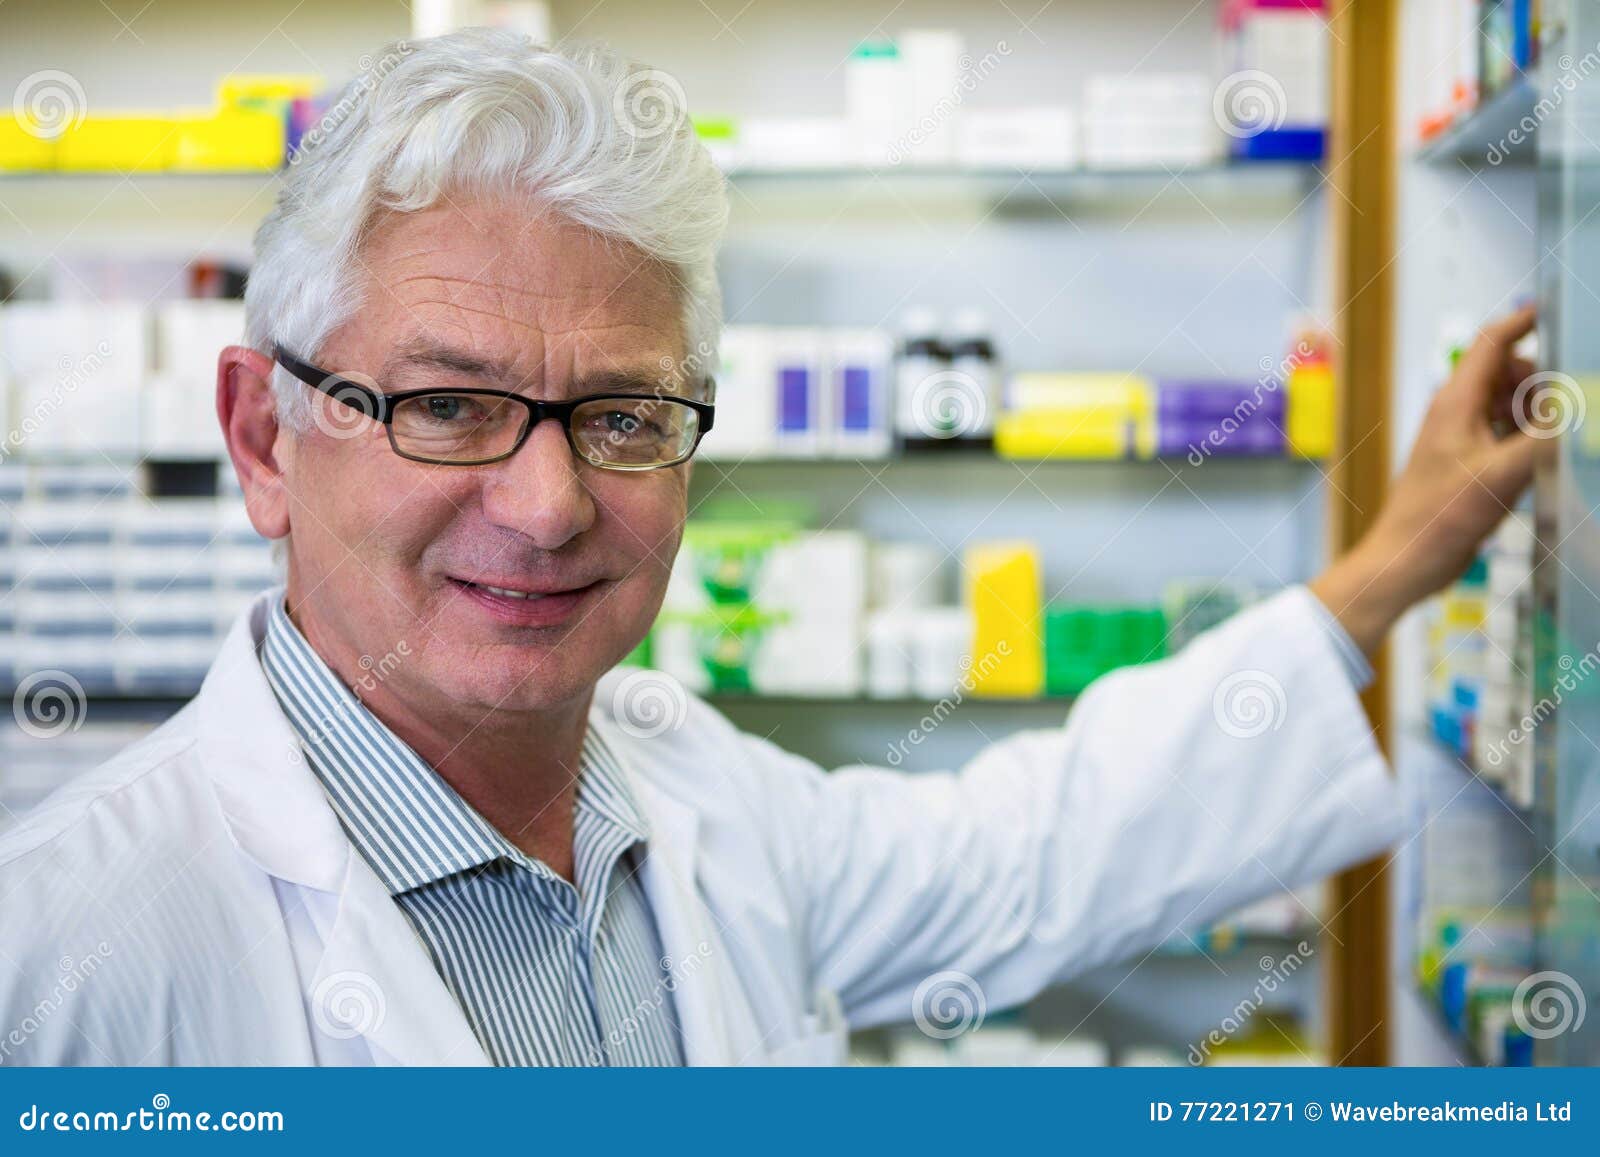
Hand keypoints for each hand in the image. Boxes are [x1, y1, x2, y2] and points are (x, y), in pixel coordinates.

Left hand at [1309, 304, 1542, 655]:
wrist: (1406, 560)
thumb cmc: (1439, 518)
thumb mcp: (1502, 475)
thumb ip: (1547, 439)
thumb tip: (1582, 409)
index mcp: (1456, 402)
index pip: (1492, 342)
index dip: (1524, 322)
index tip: (1556, 311)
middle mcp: (1457, 413)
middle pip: (1508, 371)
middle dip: (1541, 379)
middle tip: (1562, 409)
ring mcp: (1462, 439)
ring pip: (1508, 404)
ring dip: (1536, 412)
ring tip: (1552, 438)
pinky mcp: (1468, 464)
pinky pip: (1505, 435)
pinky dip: (1527, 438)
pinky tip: (1541, 461)